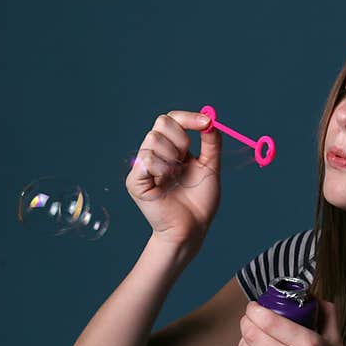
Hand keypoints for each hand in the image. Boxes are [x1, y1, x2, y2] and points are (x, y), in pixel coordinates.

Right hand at [125, 110, 221, 250]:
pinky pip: (147, 159)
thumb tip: (211, 120)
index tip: (206, 123)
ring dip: (173, 158)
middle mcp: (155, 153)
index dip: (188, 117)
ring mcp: (142, 166)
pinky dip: (162, 169)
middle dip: (181, 138)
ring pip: (153, 139)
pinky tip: (165, 184)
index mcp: (171, 148)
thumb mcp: (210, 167)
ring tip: (176, 177)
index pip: (172, 119)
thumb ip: (211, 143)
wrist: (193, 227)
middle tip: (186, 160)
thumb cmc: (200, 201)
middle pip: (161, 122)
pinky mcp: (134, 180)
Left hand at [238, 297, 345, 345]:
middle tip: (249, 320)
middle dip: (246, 322)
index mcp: (309, 345)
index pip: (269, 321)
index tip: (254, 307)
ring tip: (251, 339)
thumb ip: (328, 317)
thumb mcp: (337, 345)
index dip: (254, 310)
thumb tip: (315, 297)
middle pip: (252, 334)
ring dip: (243, 341)